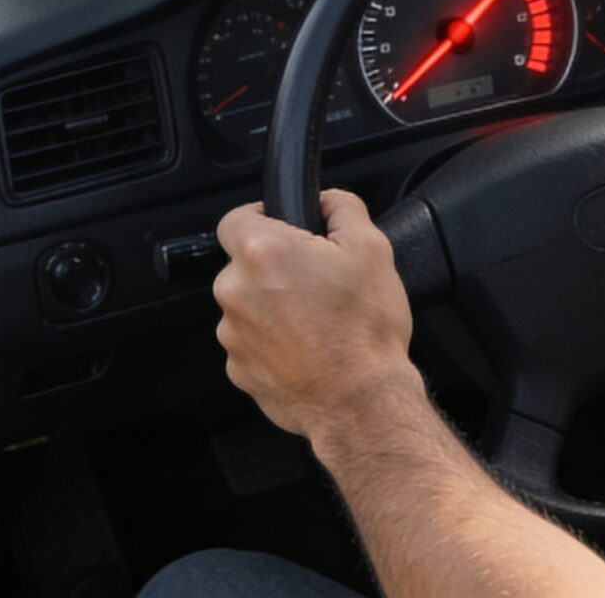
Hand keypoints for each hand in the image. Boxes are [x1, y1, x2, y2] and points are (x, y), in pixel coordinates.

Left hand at [214, 190, 418, 441]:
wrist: (361, 403)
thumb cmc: (365, 331)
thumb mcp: (372, 248)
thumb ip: (343, 208)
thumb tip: (328, 201)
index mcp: (262, 253)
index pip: (234, 218)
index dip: (260, 219)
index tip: (281, 230)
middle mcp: (236, 292)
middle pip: (243, 265)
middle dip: (275, 269)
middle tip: (315, 282)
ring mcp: (233, 335)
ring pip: (247, 306)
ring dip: (273, 308)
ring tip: (316, 322)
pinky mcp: (238, 370)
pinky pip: (251, 344)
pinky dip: (273, 344)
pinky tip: (307, 349)